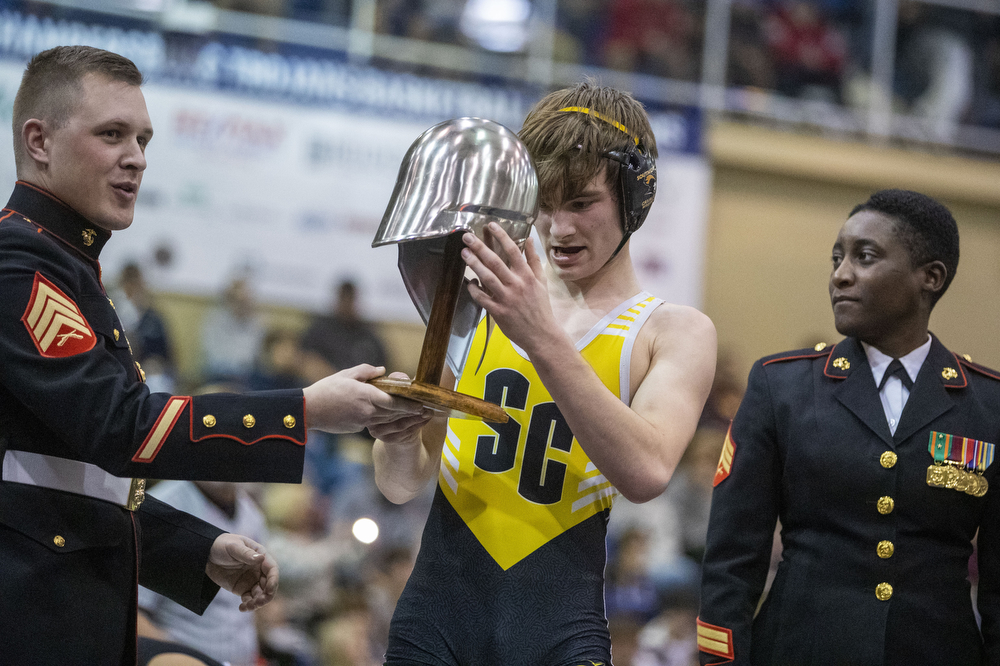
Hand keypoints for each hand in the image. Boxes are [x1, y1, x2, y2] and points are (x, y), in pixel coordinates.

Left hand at [206, 533, 277, 611]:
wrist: (206, 554)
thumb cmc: (222, 545)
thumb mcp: (234, 547)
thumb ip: (246, 553)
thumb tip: (261, 558)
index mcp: (261, 557)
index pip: (272, 569)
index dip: (273, 580)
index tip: (269, 590)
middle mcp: (259, 570)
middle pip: (269, 585)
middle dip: (266, 595)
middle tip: (258, 602)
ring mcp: (252, 580)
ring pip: (260, 594)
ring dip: (257, 602)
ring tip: (248, 606)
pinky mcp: (243, 589)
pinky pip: (249, 599)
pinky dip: (248, 605)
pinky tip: (242, 608)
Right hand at [303, 364, 424, 433]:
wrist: (308, 411)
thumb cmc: (326, 390)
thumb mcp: (346, 375)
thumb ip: (366, 371)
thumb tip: (382, 370)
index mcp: (366, 395)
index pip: (394, 402)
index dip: (410, 404)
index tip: (422, 404)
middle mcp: (367, 411)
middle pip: (394, 413)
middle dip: (410, 412)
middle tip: (425, 411)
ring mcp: (362, 421)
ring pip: (386, 420)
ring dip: (401, 418)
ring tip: (414, 415)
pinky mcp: (357, 428)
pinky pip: (375, 423)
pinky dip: (384, 420)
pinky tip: (391, 417)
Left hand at [461, 223, 558, 353]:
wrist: (542, 334)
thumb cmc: (541, 307)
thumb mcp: (542, 282)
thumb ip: (534, 260)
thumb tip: (529, 239)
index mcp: (527, 276)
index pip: (513, 251)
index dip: (501, 236)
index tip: (491, 225)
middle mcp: (516, 285)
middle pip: (495, 262)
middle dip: (480, 247)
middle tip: (467, 237)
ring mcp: (506, 299)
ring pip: (487, 278)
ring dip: (474, 264)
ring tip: (464, 253)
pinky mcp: (498, 312)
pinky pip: (482, 298)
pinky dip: (473, 290)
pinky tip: (468, 282)